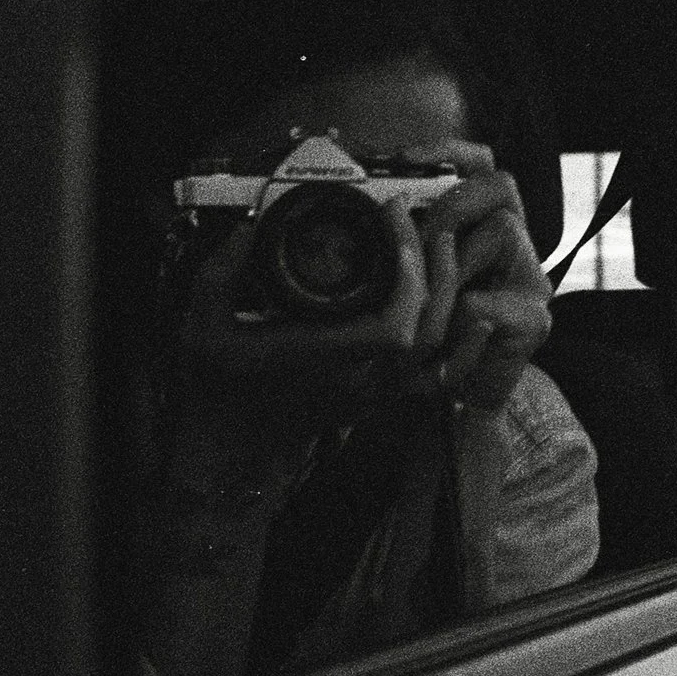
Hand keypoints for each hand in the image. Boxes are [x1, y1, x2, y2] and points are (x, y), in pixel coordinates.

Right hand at [165, 198, 433, 493]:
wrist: (231, 455)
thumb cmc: (215, 394)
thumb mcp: (200, 330)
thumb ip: (220, 275)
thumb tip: (249, 228)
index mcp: (320, 362)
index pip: (392, 328)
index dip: (408, 274)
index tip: (395, 223)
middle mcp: (357, 383)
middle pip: (426, 332)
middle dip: (434, 270)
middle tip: (418, 220)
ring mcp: (373, 395)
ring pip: (438, 353)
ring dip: (450, 296)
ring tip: (443, 245)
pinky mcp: (380, 398)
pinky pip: (438, 378)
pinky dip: (462, 348)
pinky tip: (477, 316)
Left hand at [403, 140, 553, 412]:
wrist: (452, 406)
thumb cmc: (422, 343)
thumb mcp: (400, 284)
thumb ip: (398, 243)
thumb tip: (371, 204)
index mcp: (482, 228)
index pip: (481, 165)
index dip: (449, 151)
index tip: (400, 158)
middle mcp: (516, 246)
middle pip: (501, 184)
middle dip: (450, 204)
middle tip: (411, 235)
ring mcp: (531, 282)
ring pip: (501, 232)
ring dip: (449, 267)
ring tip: (422, 307)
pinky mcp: (534, 321)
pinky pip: (483, 305)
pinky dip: (453, 326)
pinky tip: (444, 346)